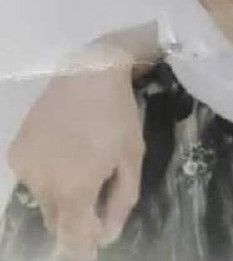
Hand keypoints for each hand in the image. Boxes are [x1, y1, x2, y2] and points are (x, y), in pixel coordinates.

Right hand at [7, 44, 143, 259]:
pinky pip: (32, 179)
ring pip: (43, 201)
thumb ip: (120, 201)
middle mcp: (42, 183)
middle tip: (99, 196)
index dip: (84, 245)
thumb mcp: (130, 160)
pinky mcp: (16, 151)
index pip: (72, 236)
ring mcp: (25, 167)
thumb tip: (107, 234)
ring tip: (84, 166)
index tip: (94, 246)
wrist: (88, 74)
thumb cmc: (118, 117)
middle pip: (57, 220)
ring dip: (62, 197)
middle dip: (77, 217)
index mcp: (73, 188)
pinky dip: (48, 176)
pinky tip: (65, 153)